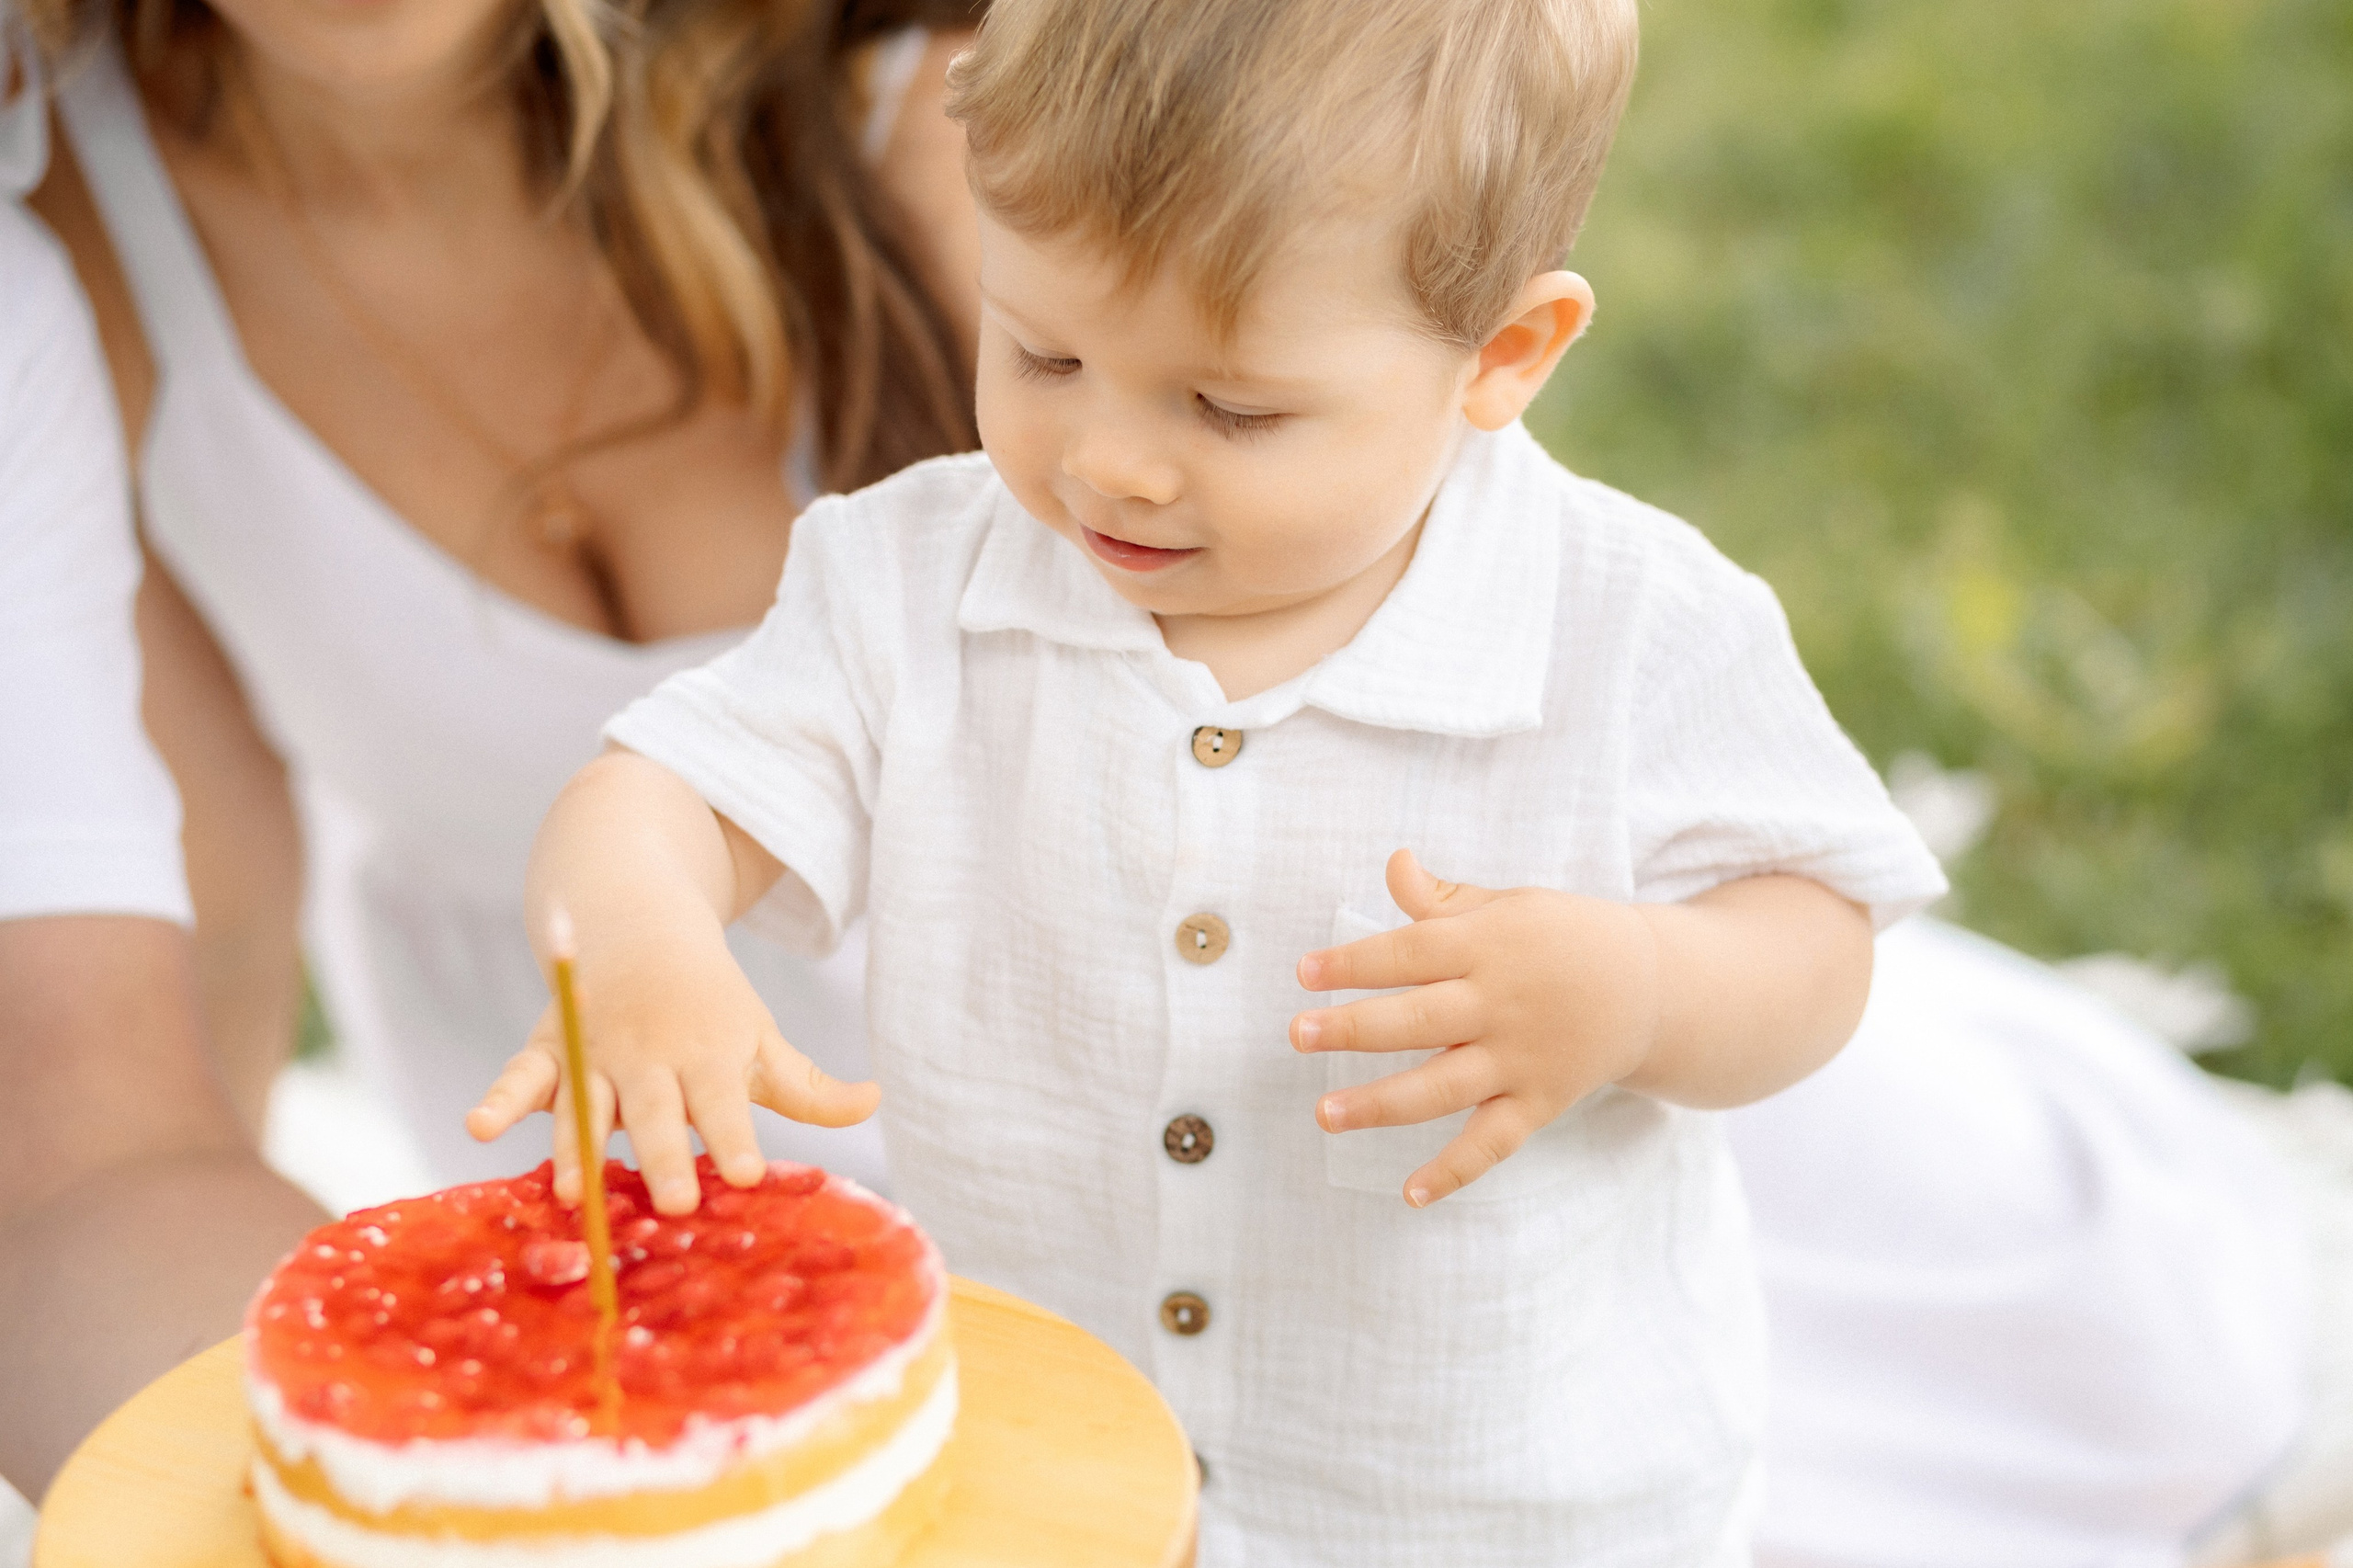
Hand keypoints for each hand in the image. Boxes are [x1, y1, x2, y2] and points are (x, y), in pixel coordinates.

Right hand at [465, 925, 878, 1215]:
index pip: (727, 1105)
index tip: (748, 1176)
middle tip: (674, 1204)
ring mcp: (595, 1053)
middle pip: (659, 1113)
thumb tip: (877, 1102)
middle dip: (664, 1156)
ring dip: (578, 1145)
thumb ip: (810, 1087)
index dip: (736, 1138)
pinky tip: (479, 1128)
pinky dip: (499, 1099)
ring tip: (574, 1193)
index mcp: (710, 1057)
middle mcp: (652, 1059)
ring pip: (587, 1104)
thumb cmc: (712, 1006)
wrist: (641, 922)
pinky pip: (519, 1076)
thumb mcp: (763, 1039)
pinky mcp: (547, 1050)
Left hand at [1291, 849, 1661, 1206]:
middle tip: (1298, 1035)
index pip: (1412, 951)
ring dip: (1382, 1103)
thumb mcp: (1507, 905)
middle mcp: (1502, 1003)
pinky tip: (1410, 1194)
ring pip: (1444, 1086)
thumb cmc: (1559, 938)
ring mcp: (1521, 1058)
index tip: (1304, 972)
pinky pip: (1493, 1143)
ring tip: (1325, 1114)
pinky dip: (1455, 1171)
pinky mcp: (1540, 1102)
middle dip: (1354, 1028)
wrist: (1650, 986)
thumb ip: (1442, 900)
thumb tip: (1393, 863)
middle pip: (1419, 1019)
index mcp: (1489, 945)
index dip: (1355, 962)